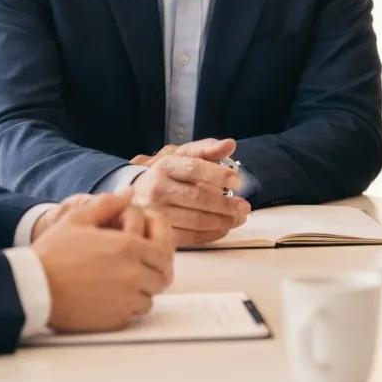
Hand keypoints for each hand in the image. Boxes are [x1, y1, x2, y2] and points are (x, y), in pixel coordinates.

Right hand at [33, 190, 175, 332]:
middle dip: (150, 271)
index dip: (155, 251)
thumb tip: (128, 192)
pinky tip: (109, 297)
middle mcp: (132, 274)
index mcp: (128, 247)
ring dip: (140, 290)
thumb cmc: (52, 252)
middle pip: (160, 277)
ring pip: (148, 298)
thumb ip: (109, 203)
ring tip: (120, 282)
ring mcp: (124, 300)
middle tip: (132, 267)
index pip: (163, 252)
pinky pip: (131, 314)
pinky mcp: (113, 320)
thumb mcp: (79, 218)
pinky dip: (126, 307)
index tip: (141, 251)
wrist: (31, 287)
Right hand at [131, 136, 250, 246]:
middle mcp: (157, 188)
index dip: (218, 175)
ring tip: (238, 218)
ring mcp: (156, 212)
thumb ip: (207, 149)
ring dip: (222, 221)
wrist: (136, 192)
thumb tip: (230, 144)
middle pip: (197, 197)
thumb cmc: (167, 173)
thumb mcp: (183, 155)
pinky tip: (224, 228)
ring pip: (195, 220)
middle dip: (225, 204)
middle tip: (245, 207)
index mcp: (165, 166)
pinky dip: (211, 234)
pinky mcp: (160, 231)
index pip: (194, 168)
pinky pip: (190, 237)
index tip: (238, 181)